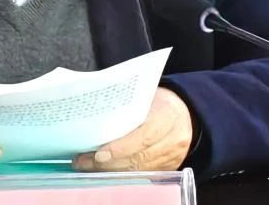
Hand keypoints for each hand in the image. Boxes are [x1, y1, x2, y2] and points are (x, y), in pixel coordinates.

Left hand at [73, 87, 193, 171]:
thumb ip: (127, 105)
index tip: (99, 154)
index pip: (144, 136)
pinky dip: (122, 173)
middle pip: (139, 157)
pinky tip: (105, 170)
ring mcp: (173, 156)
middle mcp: (174, 138)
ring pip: (139, 169)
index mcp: (168, 113)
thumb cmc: (158, 100)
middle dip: (109, 162)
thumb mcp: (146, 95)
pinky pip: (143, 174)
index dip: (121, 147)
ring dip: (111, 170)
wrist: (184, 113)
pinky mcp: (169, 168)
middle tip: (83, 161)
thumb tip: (93, 115)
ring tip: (88, 166)